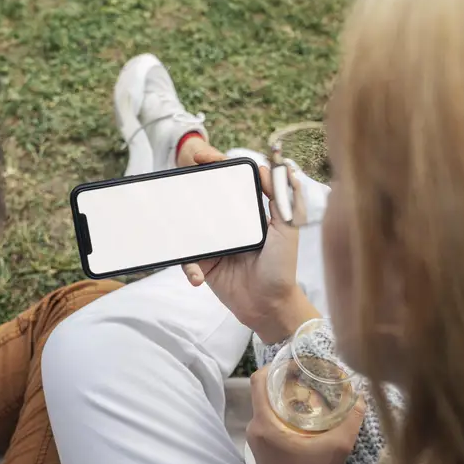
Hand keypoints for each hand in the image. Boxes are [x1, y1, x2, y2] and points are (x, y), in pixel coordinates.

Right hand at [182, 148, 318, 342]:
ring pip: (188, 229)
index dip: (216, 171)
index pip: (229, 187)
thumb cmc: (282, 267)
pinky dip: (189, 267)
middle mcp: (229, 227)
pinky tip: (198, 275)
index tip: (202, 157)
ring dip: (180, 229)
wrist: (269, 306)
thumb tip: (271, 168)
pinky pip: (187, 259)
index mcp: (248, 214)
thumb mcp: (287, 229)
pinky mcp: (204, 266)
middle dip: (187, 193)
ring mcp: (214, 245)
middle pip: (203, 203)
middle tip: (176, 182)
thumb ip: (280, 198)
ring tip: (177, 228)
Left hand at [246, 368, 366, 463]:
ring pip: (267, 406)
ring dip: (285, 398)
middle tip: (310, 378)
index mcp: (265, 422)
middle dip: (286, 381)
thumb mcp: (337, 447)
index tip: (296, 365)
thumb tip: (361, 397)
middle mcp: (254, 427)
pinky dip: (283, 413)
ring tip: (311, 395)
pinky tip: (305, 415)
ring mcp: (255, 438)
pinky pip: (268, 420)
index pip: (259, 380)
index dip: (276, 367)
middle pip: (265, 391)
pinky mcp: (260, 447)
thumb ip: (350, 420)